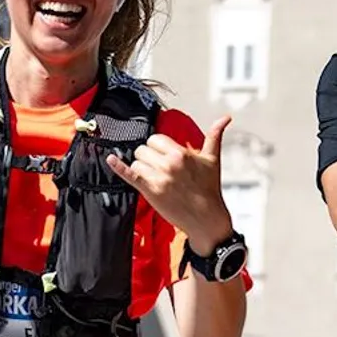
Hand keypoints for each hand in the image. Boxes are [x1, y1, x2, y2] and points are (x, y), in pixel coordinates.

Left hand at [105, 117, 232, 252]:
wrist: (206, 218)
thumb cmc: (209, 189)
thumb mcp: (212, 159)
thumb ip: (215, 135)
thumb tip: (226, 117)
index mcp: (181, 154)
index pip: (155, 139)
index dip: (157, 147)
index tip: (163, 155)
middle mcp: (168, 164)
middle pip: (143, 149)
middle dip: (149, 157)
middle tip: (159, 167)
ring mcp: (157, 178)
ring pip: (136, 161)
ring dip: (142, 167)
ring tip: (154, 176)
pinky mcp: (150, 191)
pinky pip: (129, 174)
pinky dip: (118, 166)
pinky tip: (111, 159)